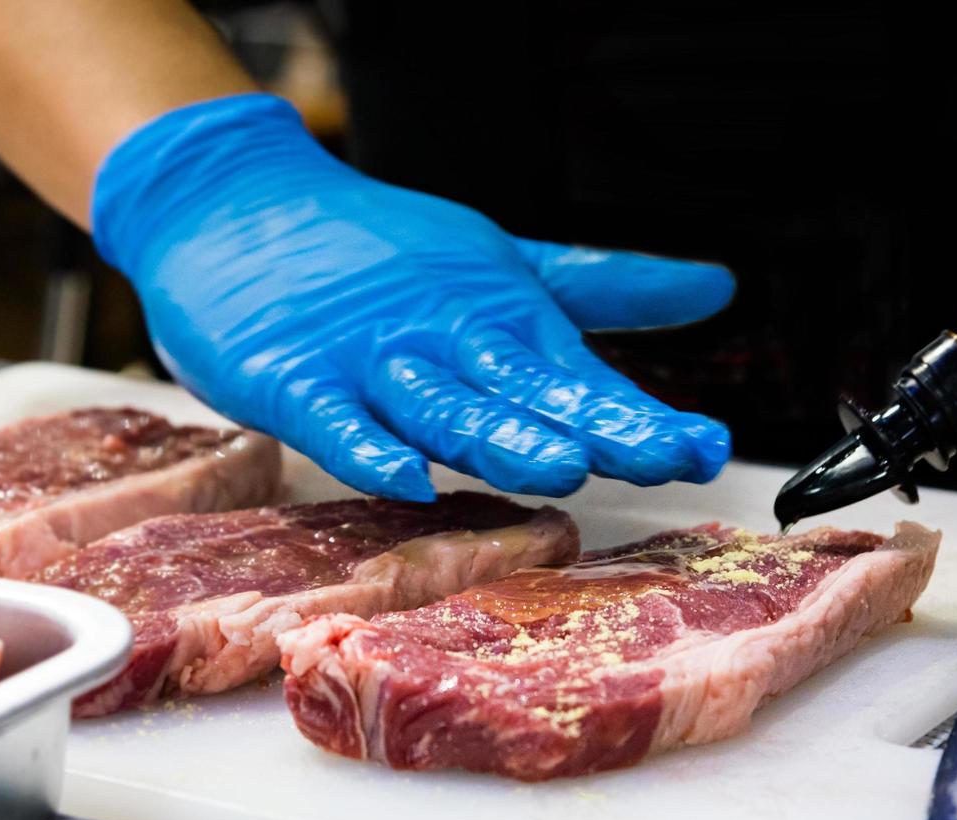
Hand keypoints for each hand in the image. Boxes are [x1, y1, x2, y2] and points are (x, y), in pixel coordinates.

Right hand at [93, 94, 735, 499]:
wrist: (239, 205)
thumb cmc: (378, 251)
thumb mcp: (503, 262)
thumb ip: (604, 284)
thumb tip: (717, 284)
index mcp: (497, 318)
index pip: (578, 376)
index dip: (640, 415)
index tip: (705, 448)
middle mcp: (443, 339)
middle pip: (522, 392)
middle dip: (590, 427)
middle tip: (654, 454)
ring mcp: (367, 359)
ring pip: (439, 404)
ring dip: (496, 434)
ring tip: (556, 463)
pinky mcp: (293, 377)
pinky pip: (332, 418)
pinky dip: (365, 446)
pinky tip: (403, 476)